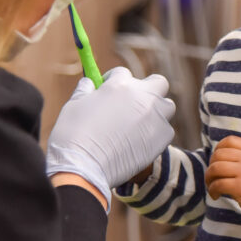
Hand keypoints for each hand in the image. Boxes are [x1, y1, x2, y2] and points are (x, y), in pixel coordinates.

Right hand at [47, 66, 175, 206]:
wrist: (84, 167)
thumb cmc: (73, 135)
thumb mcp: (73, 104)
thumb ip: (85, 90)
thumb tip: (89, 82)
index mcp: (119, 84)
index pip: (123, 73)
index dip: (114, 81)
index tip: (108, 91)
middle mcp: (141, 96)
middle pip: (158, 82)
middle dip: (147, 89)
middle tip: (134, 102)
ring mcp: (154, 117)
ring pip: (167, 106)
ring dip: (157, 111)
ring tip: (140, 123)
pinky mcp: (162, 138)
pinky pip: (166, 130)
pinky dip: (157, 134)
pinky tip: (141, 142)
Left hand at [205, 135, 240, 237]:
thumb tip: (223, 160)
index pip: (230, 140)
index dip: (218, 148)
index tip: (216, 160)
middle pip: (219, 154)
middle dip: (210, 166)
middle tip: (212, 178)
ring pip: (216, 168)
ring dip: (209, 178)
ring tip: (211, 187)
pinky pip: (218, 184)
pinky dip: (212, 190)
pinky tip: (216, 195)